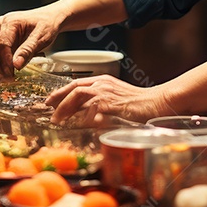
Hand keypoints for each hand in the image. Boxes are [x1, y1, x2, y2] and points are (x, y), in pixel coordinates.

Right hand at [0, 8, 63, 77]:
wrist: (49, 18)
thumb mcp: (41, 38)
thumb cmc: (47, 25)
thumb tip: (15, 65)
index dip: (5, 60)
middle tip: (6, 80)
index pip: (2, 44)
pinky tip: (5, 73)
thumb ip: (27, 50)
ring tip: (5, 79)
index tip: (10, 74)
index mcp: (10, 21)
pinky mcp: (0, 37)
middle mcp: (1, 24)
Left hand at [44, 75, 168, 124]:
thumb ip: (100, 103)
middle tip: (49, 112)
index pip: (76, 84)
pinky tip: (76, 124)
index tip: (50, 101)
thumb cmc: (138, 103)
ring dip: (65, 108)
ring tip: (57, 120)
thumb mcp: (115, 99)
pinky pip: (92, 109)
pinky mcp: (112, 104)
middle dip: (59, 99)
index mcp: (103, 81)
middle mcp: (102, 84)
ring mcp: (107, 93)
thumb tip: (84, 114)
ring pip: (79, 95)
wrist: (157, 102)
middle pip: (74, 88)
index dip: (61, 92)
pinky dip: (82, 116)